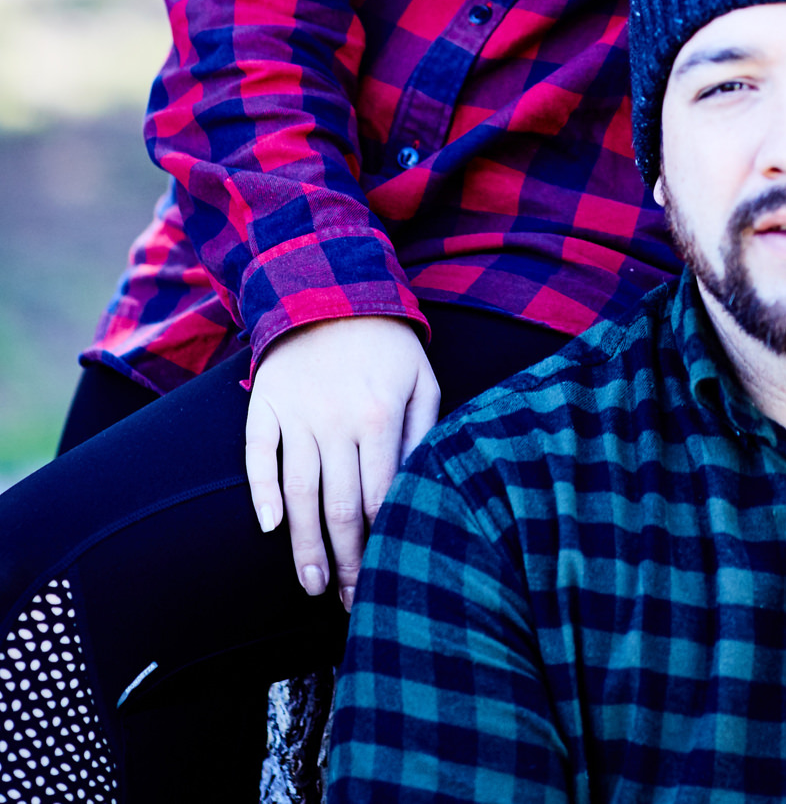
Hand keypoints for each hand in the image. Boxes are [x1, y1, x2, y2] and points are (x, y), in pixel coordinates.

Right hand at [245, 315, 439, 609]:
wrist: (331, 288)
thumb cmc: (388, 343)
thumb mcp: (422, 381)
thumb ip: (423, 435)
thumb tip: (417, 491)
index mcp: (381, 417)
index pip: (381, 498)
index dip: (382, 545)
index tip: (385, 579)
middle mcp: (336, 421)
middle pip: (339, 507)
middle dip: (346, 562)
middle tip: (349, 602)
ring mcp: (297, 414)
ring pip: (298, 493)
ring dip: (303, 545)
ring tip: (313, 586)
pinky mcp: (265, 404)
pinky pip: (258, 455)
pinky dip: (261, 493)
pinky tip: (270, 527)